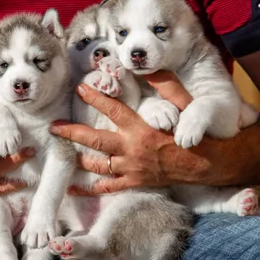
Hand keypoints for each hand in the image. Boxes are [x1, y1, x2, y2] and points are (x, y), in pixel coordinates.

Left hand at [50, 71, 209, 194]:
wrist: (206, 165)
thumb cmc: (196, 134)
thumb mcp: (186, 105)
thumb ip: (168, 86)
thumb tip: (150, 69)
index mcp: (142, 129)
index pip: (113, 110)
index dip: (95, 98)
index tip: (80, 89)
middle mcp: (132, 149)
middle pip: (95, 140)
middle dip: (71, 133)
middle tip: (54, 127)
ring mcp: (131, 168)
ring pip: (97, 164)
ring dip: (78, 158)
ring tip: (61, 150)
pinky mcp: (134, 182)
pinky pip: (107, 188)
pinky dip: (89, 189)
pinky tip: (73, 188)